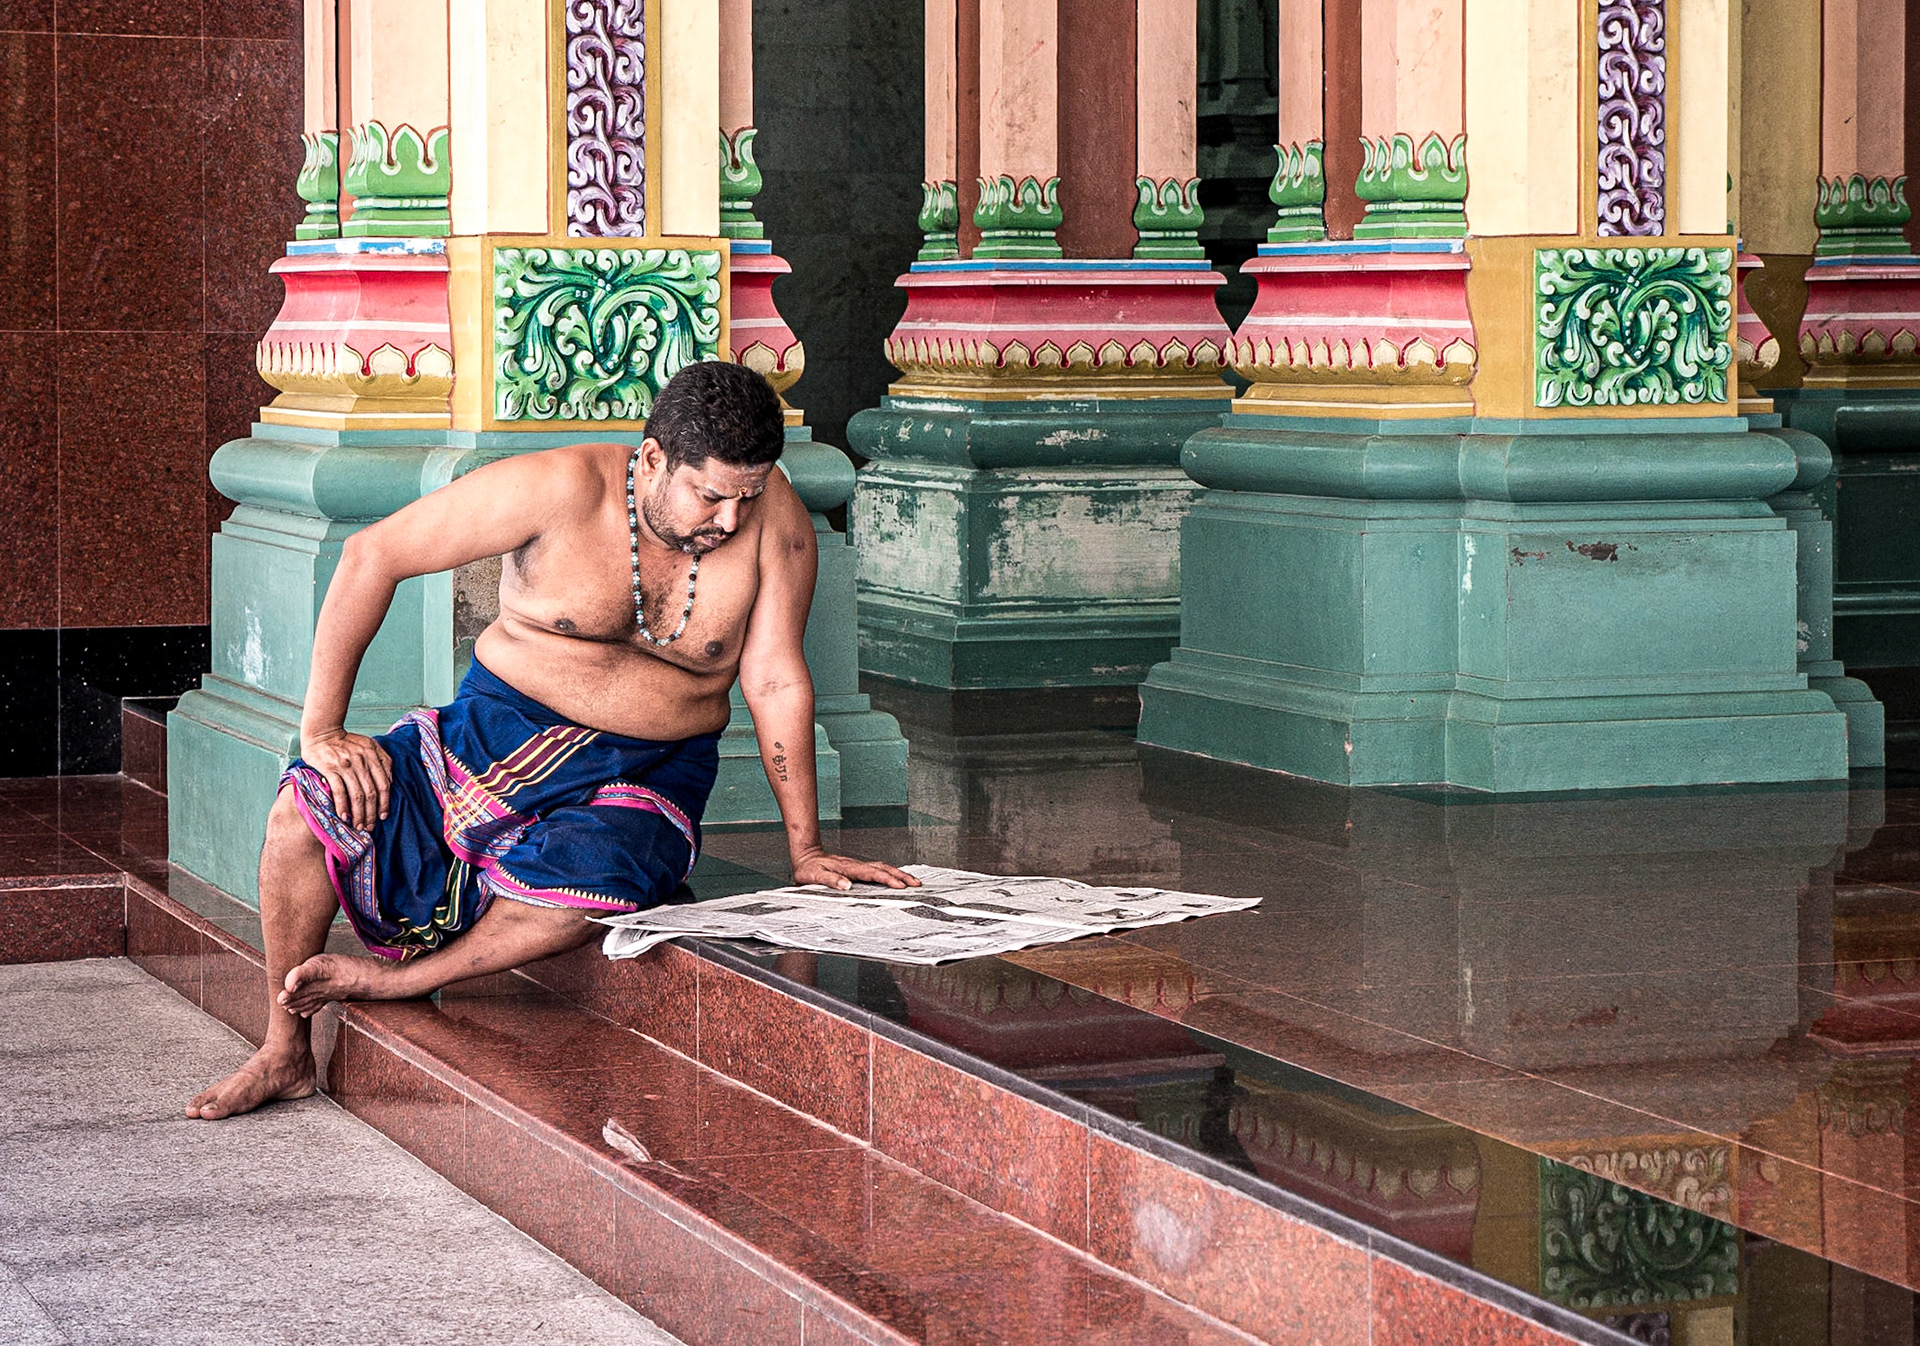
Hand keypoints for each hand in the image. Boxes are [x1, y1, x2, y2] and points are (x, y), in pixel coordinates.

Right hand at [300, 728, 392, 830]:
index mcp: (372, 755)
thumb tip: (390, 781)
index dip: (385, 802)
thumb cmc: (347, 741)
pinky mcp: (329, 768)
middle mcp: (361, 760)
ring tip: (358, 825)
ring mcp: (345, 765)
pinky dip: (342, 805)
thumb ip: (382, 760)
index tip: (383, 816)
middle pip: (371, 792)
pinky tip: (343, 816)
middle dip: (371, 813)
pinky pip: (339, 790)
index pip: (384, 784)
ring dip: (358, 813)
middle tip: (369, 827)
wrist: (322, 732)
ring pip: (357, 794)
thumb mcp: (369, 745)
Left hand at [792, 849, 920, 891]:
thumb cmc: (809, 868)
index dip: (887, 879)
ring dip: (899, 874)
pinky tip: (896, 877)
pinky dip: (890, 873)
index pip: (872, 874)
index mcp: (849, 868)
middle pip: (884, 868)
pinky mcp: (858, 868)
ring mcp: (858, 865)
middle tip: (916, 884)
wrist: (806, 855)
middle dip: (901, 876)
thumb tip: (846, 886)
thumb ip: (830, 880)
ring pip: (883, 867)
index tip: (900, 886)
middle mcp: (856, 865)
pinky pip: (878, 869)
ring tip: (913, 881)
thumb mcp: (815, 876)